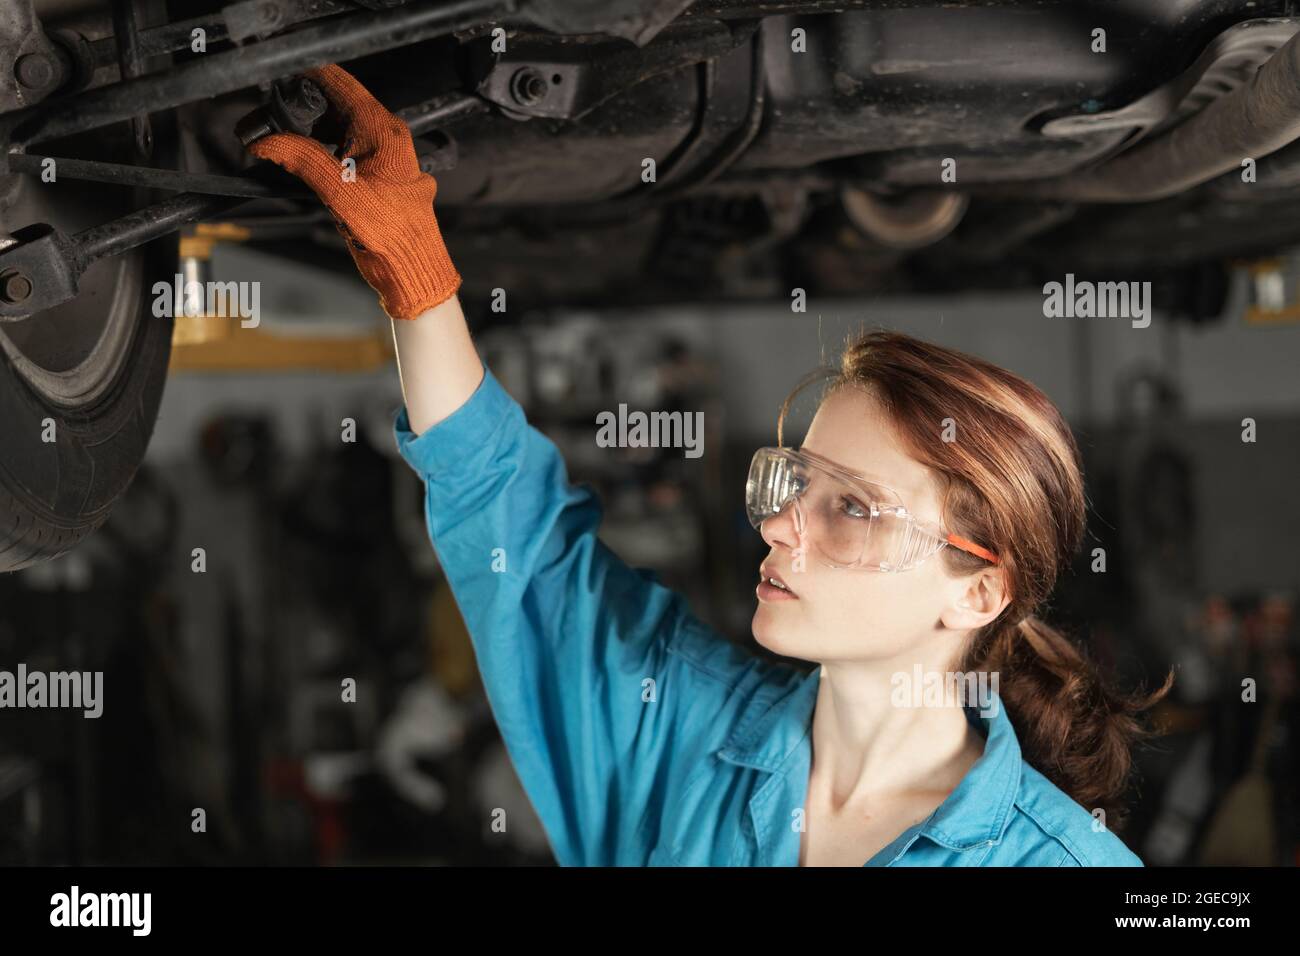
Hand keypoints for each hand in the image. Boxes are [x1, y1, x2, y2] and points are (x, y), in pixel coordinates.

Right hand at [245, 64, 460, 318]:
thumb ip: (302, 160)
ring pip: (334, 128)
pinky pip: (339, 151)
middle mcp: (385, 136)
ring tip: (275, 141)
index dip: (306, 75)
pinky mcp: (372, 175)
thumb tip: (265, 141)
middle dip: (300, 108)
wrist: (412, 270)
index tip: (274, 80)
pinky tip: (296, 161)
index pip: (340, 83)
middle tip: (267, 119)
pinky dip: (316, 152)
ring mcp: (379, 155)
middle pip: (334, 104)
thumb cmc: (393, 234)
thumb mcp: (341, 193)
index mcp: (384, 130)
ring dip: (305, 133)